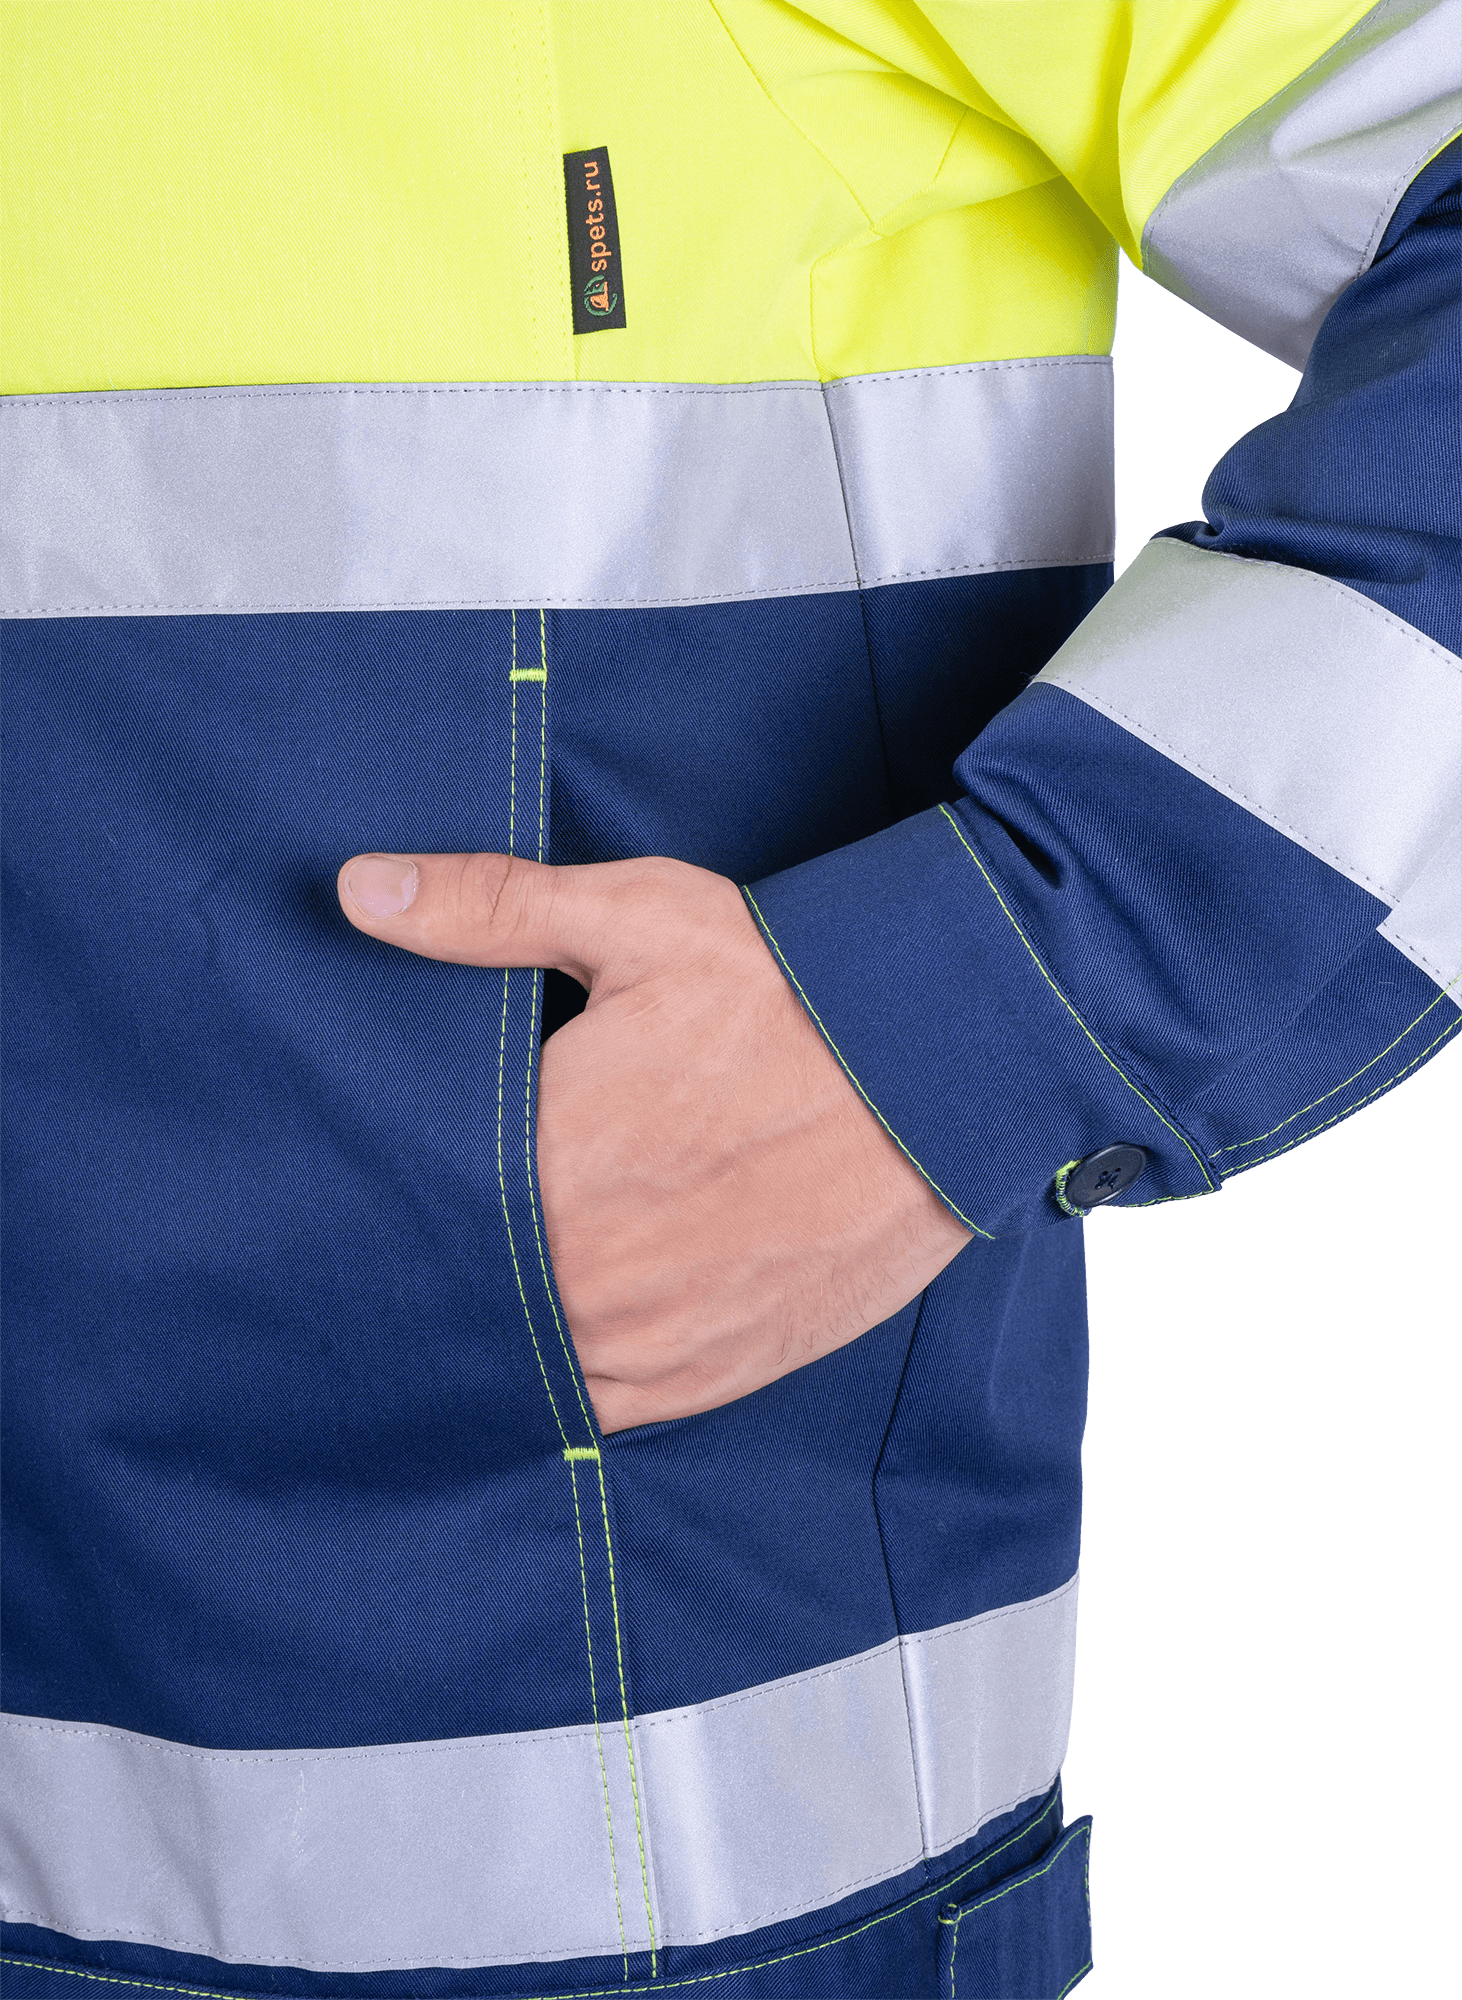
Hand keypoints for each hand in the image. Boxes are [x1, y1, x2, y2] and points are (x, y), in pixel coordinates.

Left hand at [338, 850, 971, 1431]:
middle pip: (469, 1296)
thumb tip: (359, 888)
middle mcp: (588, 1276)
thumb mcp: (636, 917)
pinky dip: (578, 1378)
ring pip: (531, 1361)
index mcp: (545, 1168)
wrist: (947, 1068)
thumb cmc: (789, 988)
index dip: (395, 1201)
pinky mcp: (719, 1374)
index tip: (371, 1187)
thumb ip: (488, 909)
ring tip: (484, 1295)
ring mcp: (653, 1339)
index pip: (419, 1216)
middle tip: (413, 1244)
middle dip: (447, 1267)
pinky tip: (563, 1339)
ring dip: (508, 1331)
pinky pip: (609, 1408)